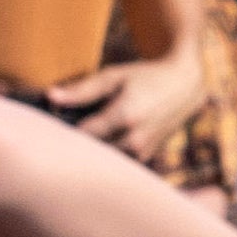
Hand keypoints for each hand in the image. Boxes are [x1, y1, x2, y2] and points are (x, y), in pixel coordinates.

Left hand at [43, 51, 204, 164]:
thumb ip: (82, 90)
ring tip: (84, 131)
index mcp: (124, 117)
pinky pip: (117, 160)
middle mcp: (135, 139)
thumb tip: (50, 96)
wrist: (185, 86)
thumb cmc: (145, 77)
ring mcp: (142, 151)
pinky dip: (106, 151)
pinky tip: (100, 138)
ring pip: (103, 158)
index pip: (80, 134)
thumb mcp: (113, 77)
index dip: (62, 128)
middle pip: (90, 151)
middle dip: (75, 141)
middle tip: (64, 128)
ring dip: (91, 149)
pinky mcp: (146, 156)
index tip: (52, 121)